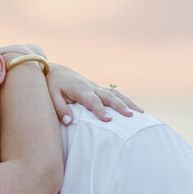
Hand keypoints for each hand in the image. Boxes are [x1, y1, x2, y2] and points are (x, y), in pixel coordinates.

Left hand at [0, 44, 142, 123]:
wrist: (56, 71)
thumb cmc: (52, 85)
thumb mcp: (51, 97)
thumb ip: (60, 109)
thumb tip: (70, 122)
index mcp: (80, 89)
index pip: (92, 101)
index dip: (100, 110)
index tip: (108, 119)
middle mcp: (91, 87)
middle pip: (109, 97)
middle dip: (120, 106)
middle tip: (130, 116)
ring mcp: (97, 88)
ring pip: (116, 95)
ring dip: (128, 103)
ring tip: (141, 113)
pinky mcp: (99, 89)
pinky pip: (115, 95)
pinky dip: (126, 101)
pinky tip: (136, 109)